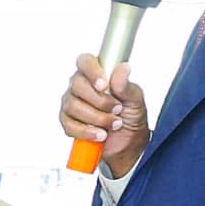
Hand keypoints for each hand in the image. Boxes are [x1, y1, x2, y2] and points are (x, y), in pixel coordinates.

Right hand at [60, 54, 148, 173]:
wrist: (128, 144)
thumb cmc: (131, 118)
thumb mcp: (135, 100)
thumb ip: (126, 85)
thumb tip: (123, 68)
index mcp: (98, 75)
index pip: (85, 61)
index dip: (92, 71)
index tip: (104, 85)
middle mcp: (82, 87)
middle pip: (77, 85)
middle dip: (99, 101)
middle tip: (117, 109)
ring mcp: (72, 104)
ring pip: (73, 106)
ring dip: (97, 118)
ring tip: (113, 124)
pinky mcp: (68, 123)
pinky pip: (70, 125)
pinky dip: (87, 131)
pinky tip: (100, 134)